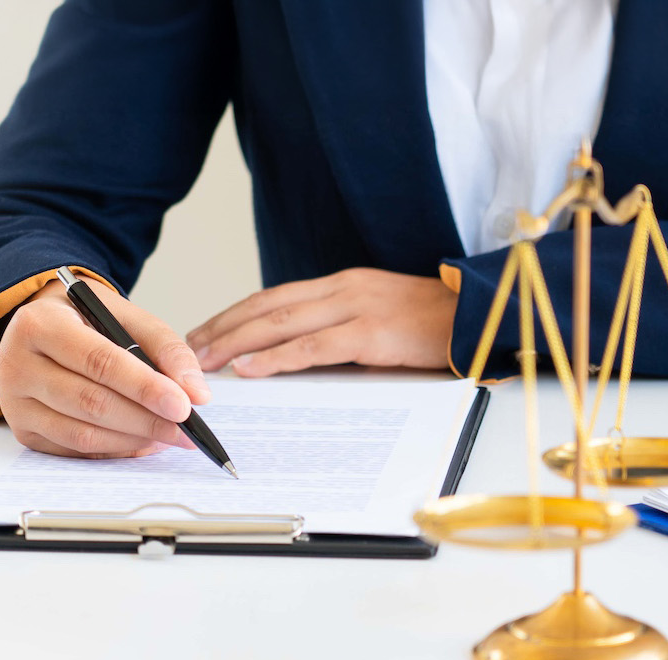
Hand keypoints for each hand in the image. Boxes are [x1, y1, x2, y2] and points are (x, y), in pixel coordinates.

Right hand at [0, 279, 210, 457]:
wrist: (40, 328)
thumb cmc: (83, 320)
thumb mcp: (123, 315)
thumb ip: (164, 347)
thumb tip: (196, 392)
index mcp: (40, 325)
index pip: (99, 362)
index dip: (144, 387)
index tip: (183, 406)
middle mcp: (17, 364)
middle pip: (91, 403)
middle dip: (146, 420)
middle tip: (185, 430)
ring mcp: (15, 403)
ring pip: (83, 434)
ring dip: (133, 439)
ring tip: (168, 435)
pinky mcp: (23, 430)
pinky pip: (75, 450)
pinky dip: (115, 449)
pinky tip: (140, 441)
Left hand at [187, 267, 456, 376]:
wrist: (478, 316)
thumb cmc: (433, 325)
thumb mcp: (381, 315)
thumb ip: (343, 326)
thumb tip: (301, 354)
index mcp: (344, 284)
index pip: (274, 297)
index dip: (234, 314)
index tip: (204, 332)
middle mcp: (343, 289)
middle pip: (267, 306)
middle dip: (223, 328)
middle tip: (188, 348)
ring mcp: (357, 308)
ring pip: (281, 323)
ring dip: (237, 343)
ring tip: (205, 360)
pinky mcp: (372, 333)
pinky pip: (313, 346)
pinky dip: (276, 357)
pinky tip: (251, 367)